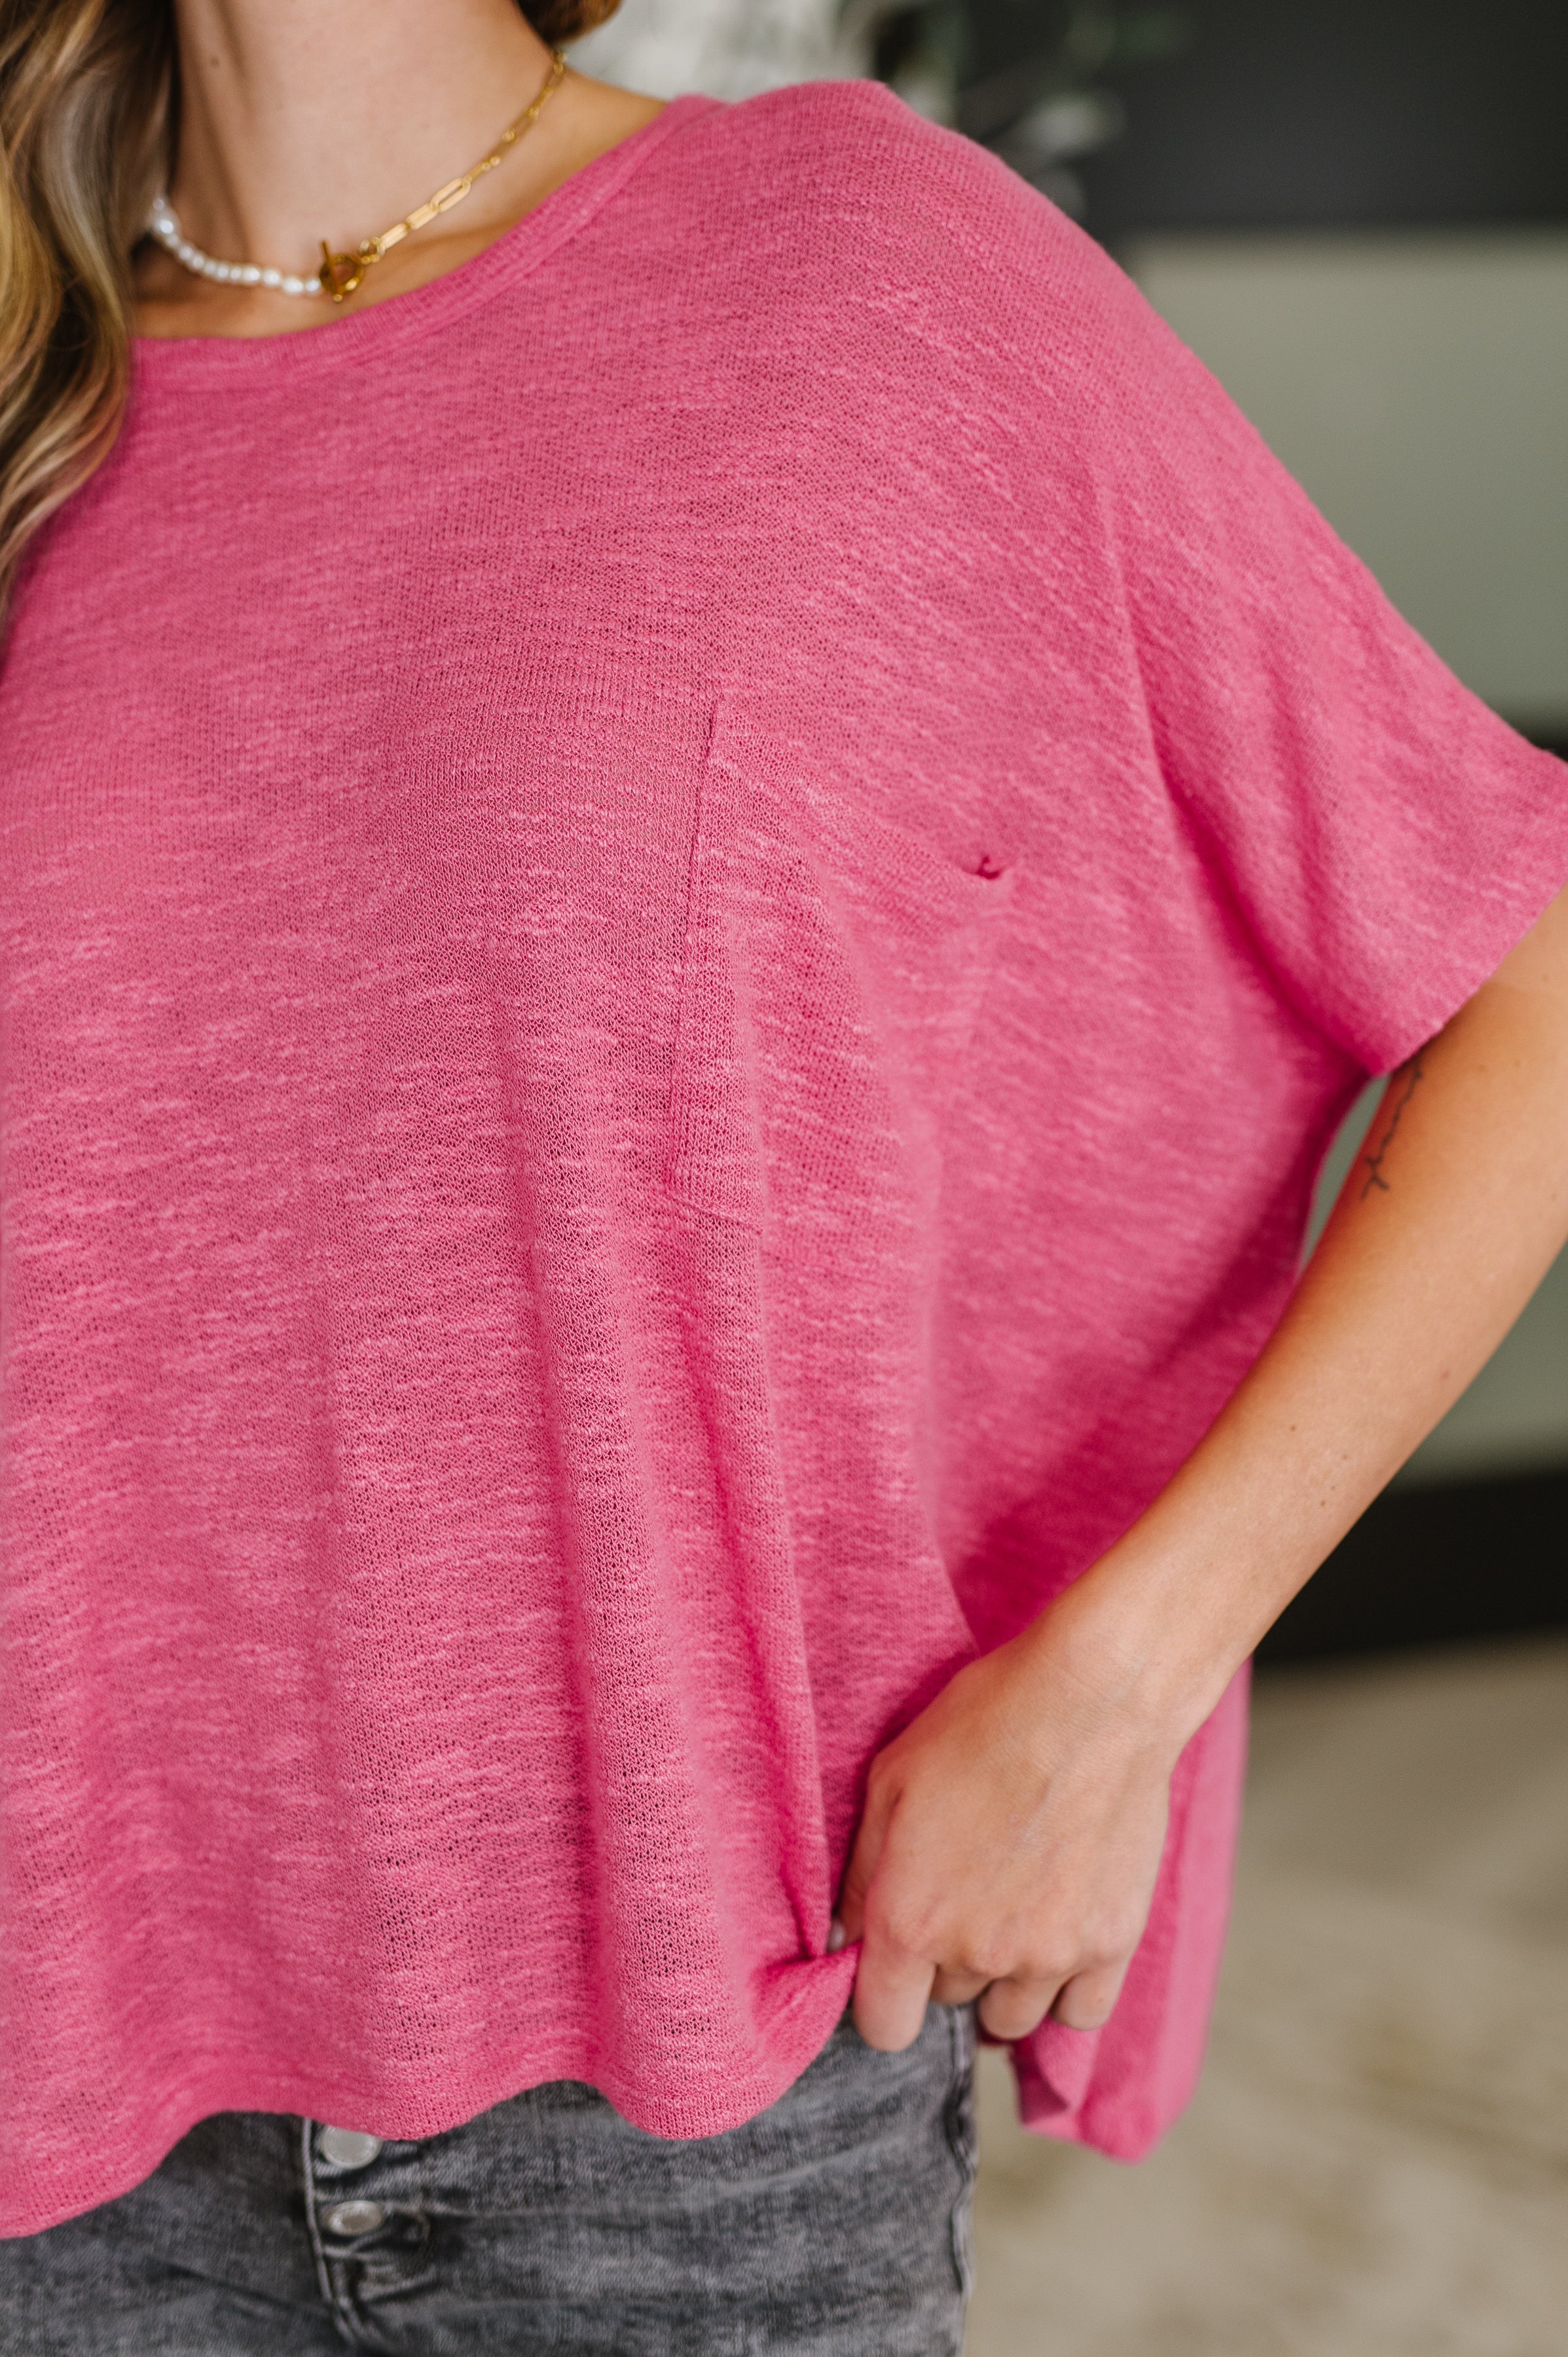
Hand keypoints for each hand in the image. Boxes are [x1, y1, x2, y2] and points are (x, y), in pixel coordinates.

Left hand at [835, 1613, 1183, 2049]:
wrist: (1095, 1699)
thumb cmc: (986, 1722)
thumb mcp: (892, 1779)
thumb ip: (863, 1873)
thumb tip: (846, 1937)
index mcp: (911, 1919)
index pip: (883, 2024)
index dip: (881, 2002)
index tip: (893, 1971)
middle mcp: (978, 1954)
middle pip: (948, 2002)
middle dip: (945, 1962)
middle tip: (963, 1895)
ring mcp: (1051, 1956)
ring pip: (1012, 2017)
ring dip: (1003, 1981)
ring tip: (1011, 1914)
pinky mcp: (1113, 1944)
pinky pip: (1081, 2014)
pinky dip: (1064, 1990)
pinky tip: (1058, 1941)